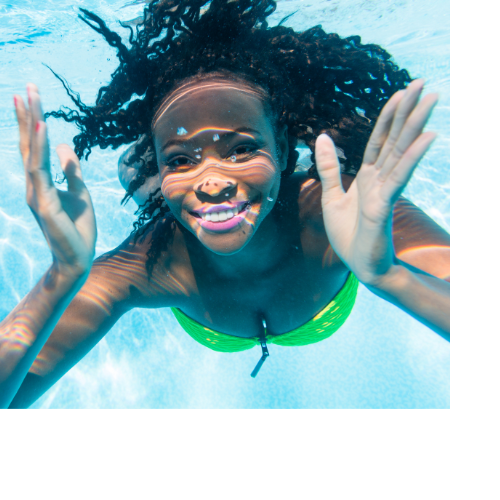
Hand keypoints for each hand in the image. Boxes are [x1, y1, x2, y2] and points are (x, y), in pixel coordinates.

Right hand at [14, 84, 96, 279]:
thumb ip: (71, 170)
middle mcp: (33, 185)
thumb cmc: (77, 227)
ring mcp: (36, 194)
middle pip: (29, 144)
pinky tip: (45, 128)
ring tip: (31, 98)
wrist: (78, 258)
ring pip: (31, 152)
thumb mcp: (80, 192)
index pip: (34, 147)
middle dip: (28, 115)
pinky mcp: (44, 203)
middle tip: (27, 87)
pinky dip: (42, 148)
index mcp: (41, 183)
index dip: (31, 122)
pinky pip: (41, 171)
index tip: (29, 97)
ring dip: (32, 124)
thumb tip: (65, 145)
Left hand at [316, 79, 437, 286]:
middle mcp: (380, 179)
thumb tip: (322, 137)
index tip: (401, 92)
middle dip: (407, 112)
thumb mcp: (331, 196)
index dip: (388, 116)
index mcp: (368, 177)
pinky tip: (426, 137)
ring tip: (430, 100)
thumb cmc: (348, 234)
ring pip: (400, 152)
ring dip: (415, 125)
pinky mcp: (384, 205)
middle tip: (424, 84)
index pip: (379, 140)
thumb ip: (329, 167)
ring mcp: (384, 191)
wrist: (358, 265)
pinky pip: (399, 177)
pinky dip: (412, 157)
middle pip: (394, 139)